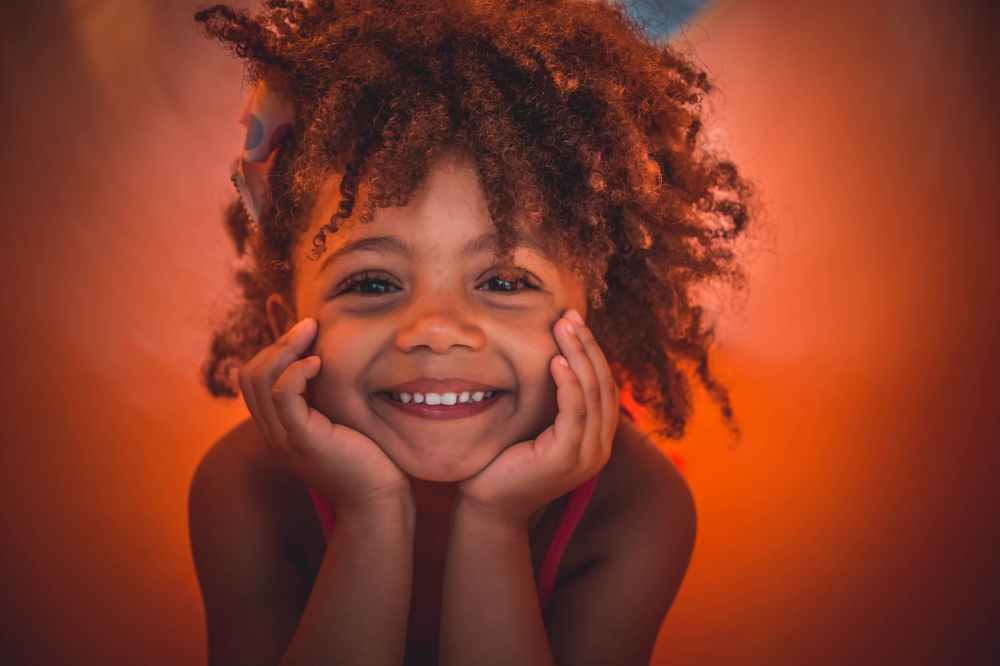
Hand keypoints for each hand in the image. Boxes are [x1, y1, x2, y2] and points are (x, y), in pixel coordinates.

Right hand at [238, 317, 410, 511]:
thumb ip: (323, 396)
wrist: (378, 499)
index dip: (274, 350)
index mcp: (278, 427)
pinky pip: (283, 396)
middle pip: (249, 376)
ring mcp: (285, 438)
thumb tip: (325, 356)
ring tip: (312, 334)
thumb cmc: (367, 457)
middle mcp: (273, 432)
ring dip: (285, 348)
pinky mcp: (304, 440)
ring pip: (260, 380)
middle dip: (277, 342)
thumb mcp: (338, 419)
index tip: (306, 334)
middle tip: (309, 325)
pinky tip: (318, 363)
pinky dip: (296, 371)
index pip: (252, 379)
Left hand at [457, 309, 619, 530]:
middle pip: (604, 384)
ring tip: (563, 328)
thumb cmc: (504, 462)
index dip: (591, 351)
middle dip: (586, 345)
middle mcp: (599, 447)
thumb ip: (550, 402)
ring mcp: (587, 455)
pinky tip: (556, 362)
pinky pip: (574, 413)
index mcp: (595, 438)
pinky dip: (568, 384)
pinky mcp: (566, 459)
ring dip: (578, 356)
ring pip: (593, 394)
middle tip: (569, 315)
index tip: (573, 321)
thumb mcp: (534, 426)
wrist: (488, 505)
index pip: (604, 385)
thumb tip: (549, 356)